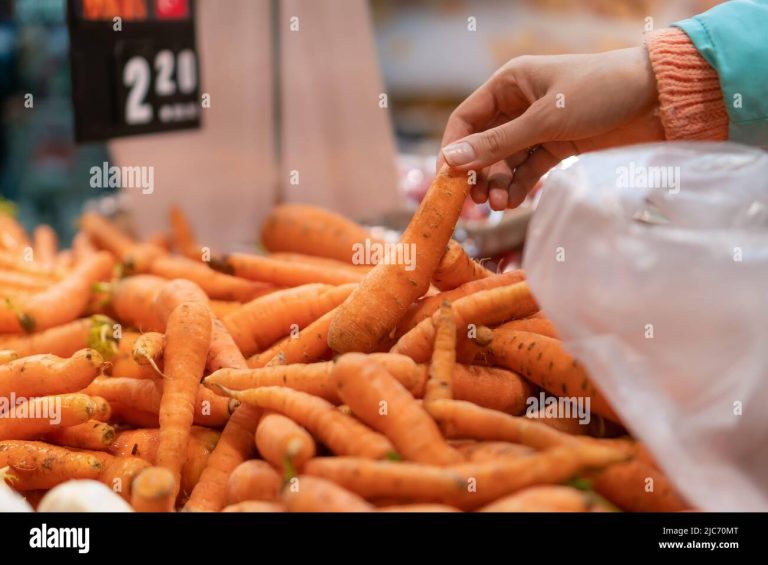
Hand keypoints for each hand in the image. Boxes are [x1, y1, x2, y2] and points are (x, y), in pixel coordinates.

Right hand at [438, 47, 664, 209]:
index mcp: (509, 84)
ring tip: (499, 204)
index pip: (466, 119)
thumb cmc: (601, 93)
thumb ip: (498, 144)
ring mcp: (536, 128)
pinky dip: (518, 186)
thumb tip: (450, 161)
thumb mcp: (545, 119)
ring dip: (498, 183)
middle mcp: (518, 105)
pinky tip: (514, 201)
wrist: (658, 100)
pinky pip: (526, 170)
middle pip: (482, 145)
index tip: (449, 180)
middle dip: (478, 173)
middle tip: (477, 200)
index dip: (454, 149)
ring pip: (504, 162)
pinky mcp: (555, 147)